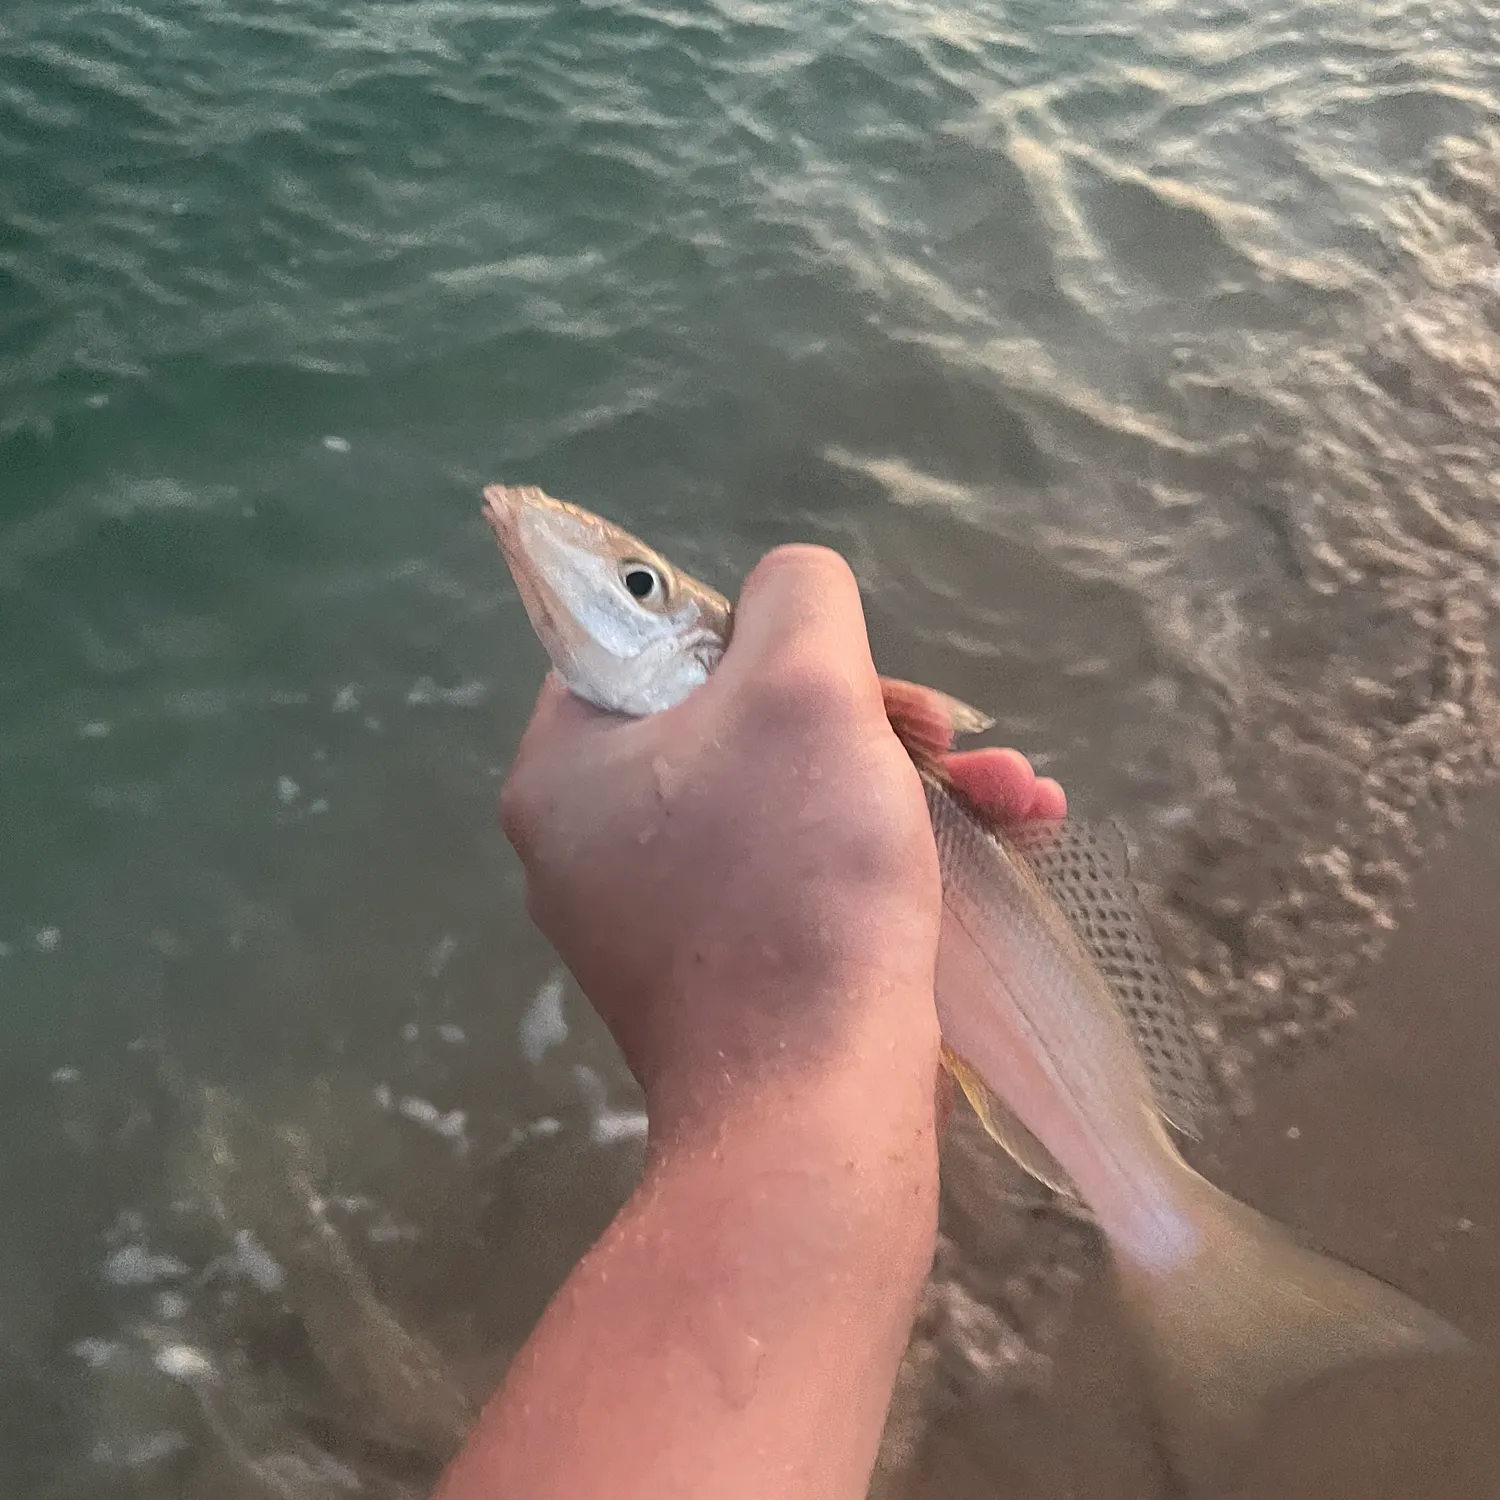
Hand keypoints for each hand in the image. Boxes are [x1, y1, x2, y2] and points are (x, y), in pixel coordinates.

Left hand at [499, 543, 1064, 1137]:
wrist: (811, 1111)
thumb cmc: (794, 880)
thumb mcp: (803, 688)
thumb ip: (798, 596)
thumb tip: (791, 594)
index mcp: (564, 769)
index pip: (649, 648)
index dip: (759, 636)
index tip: (841, 670)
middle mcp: (591, 845)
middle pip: (736, 726)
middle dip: (869, 719)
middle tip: (945, 736)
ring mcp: (657, 921)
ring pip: (789, 801)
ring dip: (909, 782)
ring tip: (1018, 797)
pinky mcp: (726, 978)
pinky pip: (802, 875)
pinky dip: (890, 852)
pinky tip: (1003, 842)